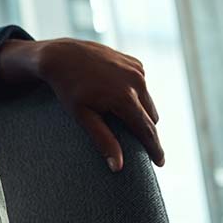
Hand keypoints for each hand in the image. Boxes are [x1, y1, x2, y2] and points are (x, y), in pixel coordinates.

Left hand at [0, 38, 163, 171]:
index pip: (147, 130)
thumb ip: (103, 140)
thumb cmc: (69, 89)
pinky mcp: (135, 63)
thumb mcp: (82, 116)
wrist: (62, 56)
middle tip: (137, 145)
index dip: (155, 148)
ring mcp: (138, 70)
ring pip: (148, 101)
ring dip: (141, 112)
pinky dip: (136, 95)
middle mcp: (137, 82)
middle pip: (151, 117)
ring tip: (124, 121)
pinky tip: (118, 96)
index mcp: (125, 98)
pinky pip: (142, 86)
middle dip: (146, 131)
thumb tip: (118, 167)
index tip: (160, 163)